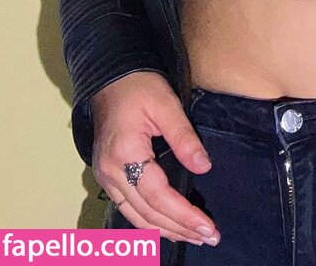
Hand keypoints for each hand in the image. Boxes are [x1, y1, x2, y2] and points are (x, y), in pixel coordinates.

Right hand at [91, 71, 220, 246]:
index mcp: (125, 154)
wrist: (111, 77)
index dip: (184, 214)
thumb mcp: (167, 104)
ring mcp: (106, 176)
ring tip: (193, 237)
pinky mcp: (108, 175)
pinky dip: (149, 221)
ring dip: (164, 230)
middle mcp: (111, 172)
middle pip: (146, 213)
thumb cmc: (139, 85)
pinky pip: (128, 207)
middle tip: (209, 237)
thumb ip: (184, 137)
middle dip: (178, 229)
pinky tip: (167, 226)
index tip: (208, 227)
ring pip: (135, 216)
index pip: (158, 196)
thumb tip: (204, 167)